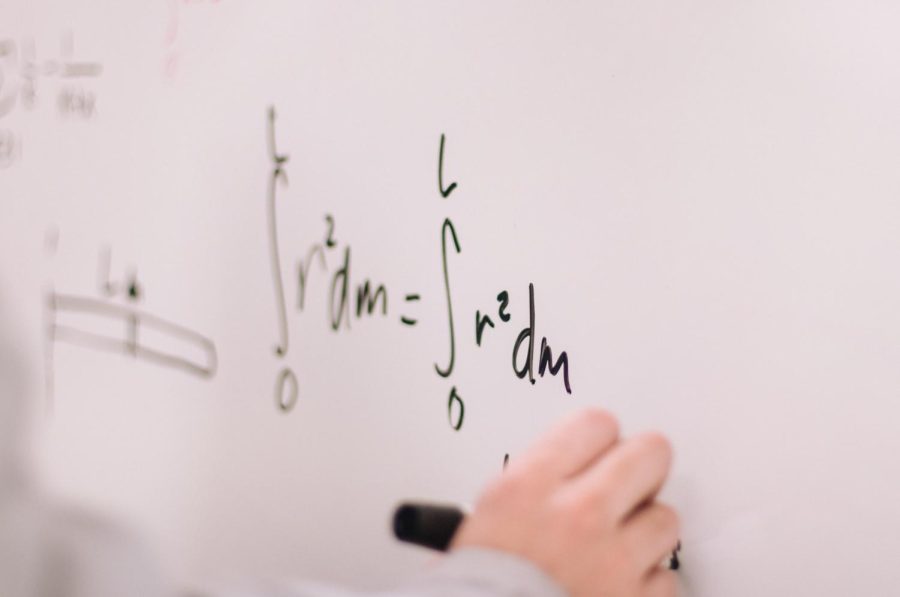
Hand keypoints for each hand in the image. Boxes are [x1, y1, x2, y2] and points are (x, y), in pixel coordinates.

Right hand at [452, 409, 677, 596]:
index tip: (599, 453)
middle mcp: (577, 515)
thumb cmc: (478, 583)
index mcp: (531, 485)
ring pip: (665, 518)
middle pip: (649, 454)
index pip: (597, 423)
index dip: (600, 440)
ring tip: (616, 547)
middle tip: (630, 485)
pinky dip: (647, 584)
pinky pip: (666, 578)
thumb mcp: (491, 512)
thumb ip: (541, 477)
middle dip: (642, 468)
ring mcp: (612, 560)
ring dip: (646, 532)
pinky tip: (618, 586)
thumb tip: (584, 461)